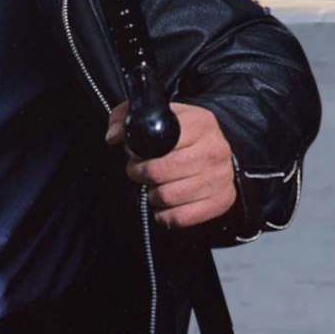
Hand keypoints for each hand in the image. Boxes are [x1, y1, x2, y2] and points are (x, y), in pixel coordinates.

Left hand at [105, 100, 235, 228]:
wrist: (221, 154)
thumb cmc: (186, 137)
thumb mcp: (162, 115)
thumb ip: (128, 116)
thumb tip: (113, 136)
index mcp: (200, 123)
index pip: (157, 142)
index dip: (137, 152)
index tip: (135, 154)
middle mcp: (213, 150)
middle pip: (158, 172)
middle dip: (140, 174)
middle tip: (141, 172)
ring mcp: (219, 177)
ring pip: (166, 197)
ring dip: (153, 195)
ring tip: (157, 186)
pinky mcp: (221, 201)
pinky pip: (179, 217)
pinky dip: (165, 215)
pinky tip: (168, 204)